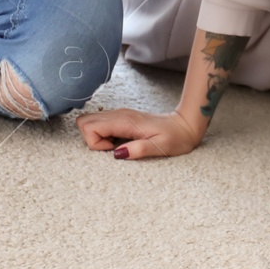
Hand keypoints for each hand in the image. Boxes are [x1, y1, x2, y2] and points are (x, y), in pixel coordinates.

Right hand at [76, 108, 205, 158]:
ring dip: (96, 137)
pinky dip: (102, 135)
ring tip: (115, 146)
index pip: (89, 126)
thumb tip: (117, 154)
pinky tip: (118, 142)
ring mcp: (120, 115)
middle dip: (90, 139)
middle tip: (110, 148)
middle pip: (84, 121)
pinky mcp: (122, 118)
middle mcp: (119, 114)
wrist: (185, 125)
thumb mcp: (160, 147)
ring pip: (90, 121)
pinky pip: (100, 124)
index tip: (112, 150)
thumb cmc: (175, 137)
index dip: (94, 143)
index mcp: (125, 121)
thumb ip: (139, 149)